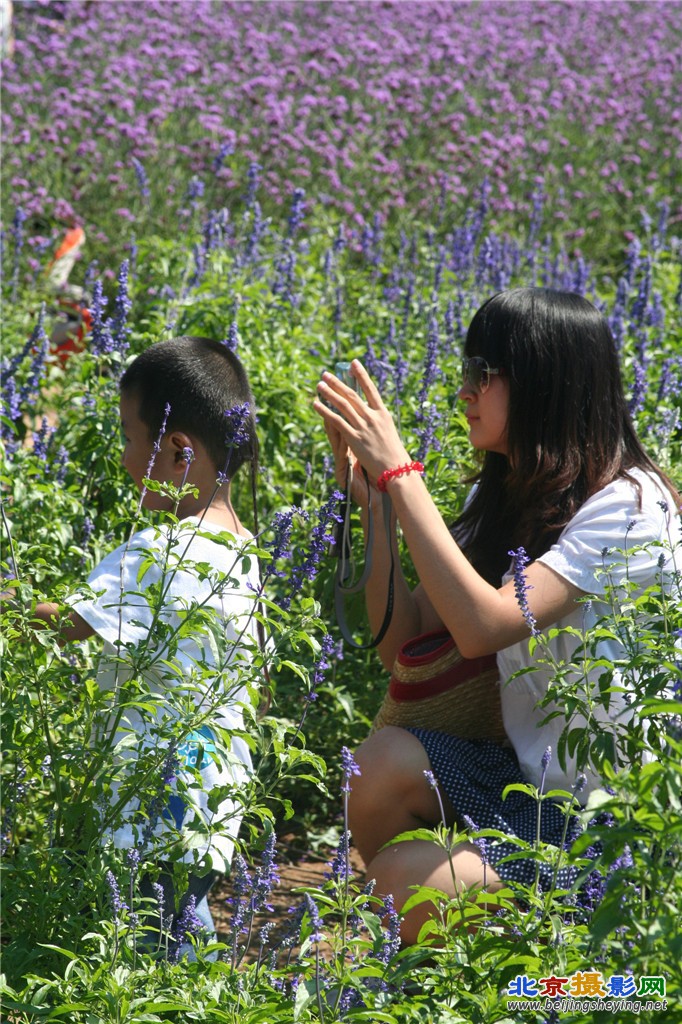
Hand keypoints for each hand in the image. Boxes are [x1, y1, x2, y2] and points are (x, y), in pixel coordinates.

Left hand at [314, 360, 411, 491]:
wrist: (396, 469)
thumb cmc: (394, 454)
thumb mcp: (388, 431)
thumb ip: (377, 420)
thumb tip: (369, 411)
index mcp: (383, 414)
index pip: (371, 389)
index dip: (362, 374)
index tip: (353, 362)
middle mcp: (372, 417)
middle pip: (352, 395)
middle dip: (337, 383)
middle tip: (326, 374)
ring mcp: (363, 427)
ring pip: (343, 405)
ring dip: (329, 393)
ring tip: (319, 385)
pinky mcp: (354, 439)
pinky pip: (336, 421)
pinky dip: (325, 411)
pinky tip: (316, 405)